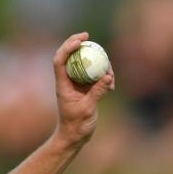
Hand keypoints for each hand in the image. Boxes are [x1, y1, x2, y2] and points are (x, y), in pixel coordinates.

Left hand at [52, 32, 114, 147]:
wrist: (75, 137)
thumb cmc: (76, 125)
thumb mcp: (87, 108)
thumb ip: (97, 92)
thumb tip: (107, 76)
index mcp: (63, 85)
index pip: (60, 61)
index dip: (67, 47)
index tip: (79, 40)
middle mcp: (68, 82)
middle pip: (69, 57)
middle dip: (77, 44)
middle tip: (88, 36)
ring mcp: (77, 85)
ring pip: (85, 66)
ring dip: (97, 64)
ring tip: (110, 73)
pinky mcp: (86, 89)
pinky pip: (95, 77)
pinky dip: (104, 78)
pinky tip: (112, 87)